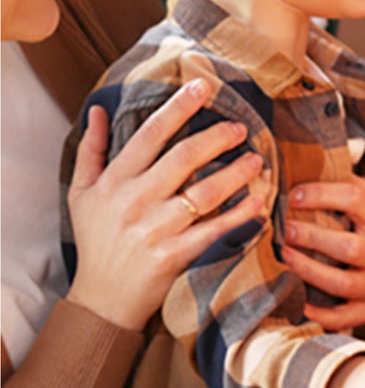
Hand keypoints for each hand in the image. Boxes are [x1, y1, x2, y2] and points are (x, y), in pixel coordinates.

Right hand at [68, 80, 265, 331]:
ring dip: (236, 173)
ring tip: (256, 160)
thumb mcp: (81, 194)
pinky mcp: (172, 257)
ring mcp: (153, 230)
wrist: (101, 302)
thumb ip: (91, 150)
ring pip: (204, 193)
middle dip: (218, 136)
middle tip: (241, 127)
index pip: (150, 134)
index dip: (178, 107)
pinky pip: (213, 230)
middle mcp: (133, 202)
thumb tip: (99, 110)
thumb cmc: (96, 240)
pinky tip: (259, 201)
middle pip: (184, 158)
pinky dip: (240, 216)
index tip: (204, 86)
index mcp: (114, 182)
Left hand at [282, 177, 364, 329]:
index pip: (356, 200)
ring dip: (308, 272)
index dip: (322, 195)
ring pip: (342, 284)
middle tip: (282, 230)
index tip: (294, 194)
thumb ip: (344, 182)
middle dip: (312, 238)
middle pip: (349, 247)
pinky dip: (318, 312)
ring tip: (283, 259)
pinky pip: (343, 317)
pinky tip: (296, 299)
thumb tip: (307, 159)